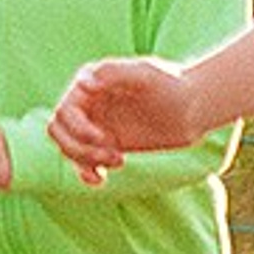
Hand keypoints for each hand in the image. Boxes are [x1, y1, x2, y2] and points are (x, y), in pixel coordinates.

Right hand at [48, 56, 199, 179]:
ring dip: (86, 160)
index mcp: (90, 83)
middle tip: (112, 153)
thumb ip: (114, 73)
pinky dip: (86, 173)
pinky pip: (83, 162)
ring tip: (119, 161)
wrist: (194, 107)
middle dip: (79, 148)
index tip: (105, 138)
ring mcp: (95, 124)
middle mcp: (87, 103)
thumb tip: (83, 83)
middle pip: (58, 132)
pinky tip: (100, 180)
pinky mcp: (106, 144)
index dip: (78, 129)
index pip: (64, 110)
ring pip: (69, 149)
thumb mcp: (146, 74)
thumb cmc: (172, 84)